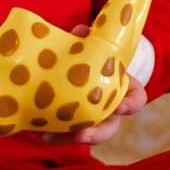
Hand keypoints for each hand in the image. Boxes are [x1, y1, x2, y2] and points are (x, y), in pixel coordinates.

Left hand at [37, 23, 147, 147]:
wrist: (84, 63)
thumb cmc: (93, 54)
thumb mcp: (94, 44)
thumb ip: (88, 39)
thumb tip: (80, 31)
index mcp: (122, 90)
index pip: (136, 99)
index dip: (131, 105)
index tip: (121, 107)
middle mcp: (108, 110)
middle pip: (108, 128)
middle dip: (95, 134)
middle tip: (82, 134)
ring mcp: (89, 119)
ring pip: (81, 135)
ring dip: (65, 137)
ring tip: (46, 136)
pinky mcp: (69, 123)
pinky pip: (61, 133)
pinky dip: (48, 132)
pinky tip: (33, 129)